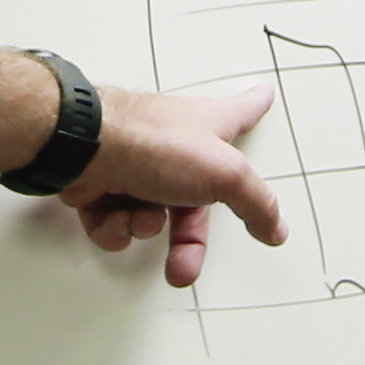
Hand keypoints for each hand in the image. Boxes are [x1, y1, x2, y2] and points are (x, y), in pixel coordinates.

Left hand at [59, 80, 287, 288]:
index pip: (241, 114)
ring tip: (139, 216)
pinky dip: (115, 227)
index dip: (254, 107)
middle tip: (185, 268)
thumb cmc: (155, 144)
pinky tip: (113, 215)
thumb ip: (256, 203)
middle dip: (188, 241)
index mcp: (208, 128)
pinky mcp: (102, 185)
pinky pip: (115, 222)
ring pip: (152, 217)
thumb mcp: (226, 174)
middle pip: (192, 202)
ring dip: (146, 227)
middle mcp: (174, 145)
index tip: (263, 96)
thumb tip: (276, 228)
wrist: (88, 148)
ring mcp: (136, 165)